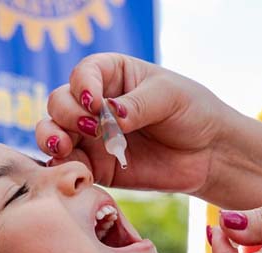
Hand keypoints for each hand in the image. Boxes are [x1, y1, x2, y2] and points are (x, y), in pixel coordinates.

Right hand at [37, 53, 234, 195]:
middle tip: (91, 128)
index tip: (95, 103)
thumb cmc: (192, 112)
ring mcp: (93, 137)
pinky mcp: (97, 167)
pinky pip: (71, 166)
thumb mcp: (169, 97)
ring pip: (54, 132)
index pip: (83, 74)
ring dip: (51, 138)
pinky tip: (75, 170)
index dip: (82, 87)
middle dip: (67, 114)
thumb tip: (109, 115)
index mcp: (112, 75)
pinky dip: (65, 167)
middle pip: (59, 102)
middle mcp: (95, 104)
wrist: (209, 154)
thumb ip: (136, 105)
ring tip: (64, 146)